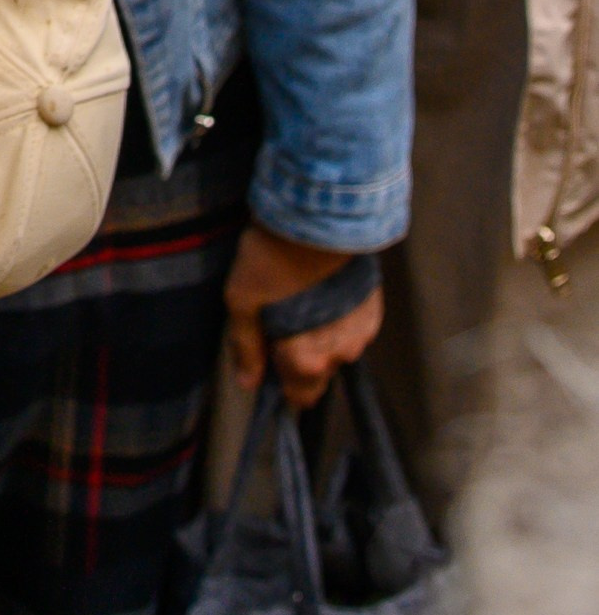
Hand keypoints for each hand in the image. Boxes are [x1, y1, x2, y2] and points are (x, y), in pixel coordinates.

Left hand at [224, 223, 383, 408]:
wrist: (318, 218)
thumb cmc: (272, 260)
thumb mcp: (242, 302)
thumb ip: (246, 348)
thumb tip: (249, 383)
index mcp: (307, 360)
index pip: (299, 397)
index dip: (281, 382)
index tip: (269, 359)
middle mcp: (340, 354)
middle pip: (318, 373)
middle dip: (299, 358)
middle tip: (280, 323)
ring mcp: (362, 331)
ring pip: (336, 348)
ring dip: (320, 335)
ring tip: (300, 300)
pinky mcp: (374, 308)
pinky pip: (351, 327)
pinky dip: (337, 318)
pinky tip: (321, 293)